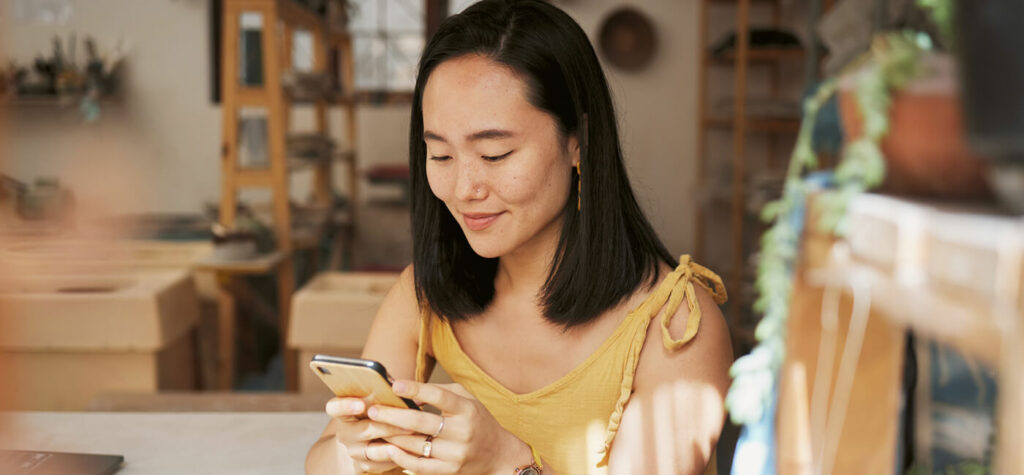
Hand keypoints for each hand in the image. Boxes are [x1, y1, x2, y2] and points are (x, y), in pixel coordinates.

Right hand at [324, 397, 414, 472]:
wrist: (361, 441)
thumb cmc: (370, 415)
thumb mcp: (370, 403)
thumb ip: (382, 395)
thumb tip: (408, 389)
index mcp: (343, 413)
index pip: (335, 407)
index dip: (345, 406)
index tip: (361, 404)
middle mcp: (345, 433)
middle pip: (365, 429)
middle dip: (388, 425)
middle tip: (407, 421)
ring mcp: (354, 451)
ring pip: (375, 450)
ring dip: (395, 442)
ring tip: (412, 436)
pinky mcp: (365, 465)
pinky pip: (382, 464)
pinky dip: (398, 457)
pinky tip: (413, 450)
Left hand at [367, 381, 533, 474]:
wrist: (498, 454)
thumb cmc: (477, 420)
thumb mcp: (466, 399)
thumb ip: (439, 392)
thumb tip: (408, 393)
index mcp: (467, 409)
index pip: (440, 396)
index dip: (417, 389)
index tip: (395, 385)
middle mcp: (462, 432)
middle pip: (421, 423)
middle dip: (392, 416)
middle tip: (372, 410)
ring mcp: (456, 453)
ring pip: (416, 445)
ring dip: (391, 436)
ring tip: (373, 428)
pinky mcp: (449, 470)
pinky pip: (420, 466)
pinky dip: (401, 458)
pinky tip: (388, 449)